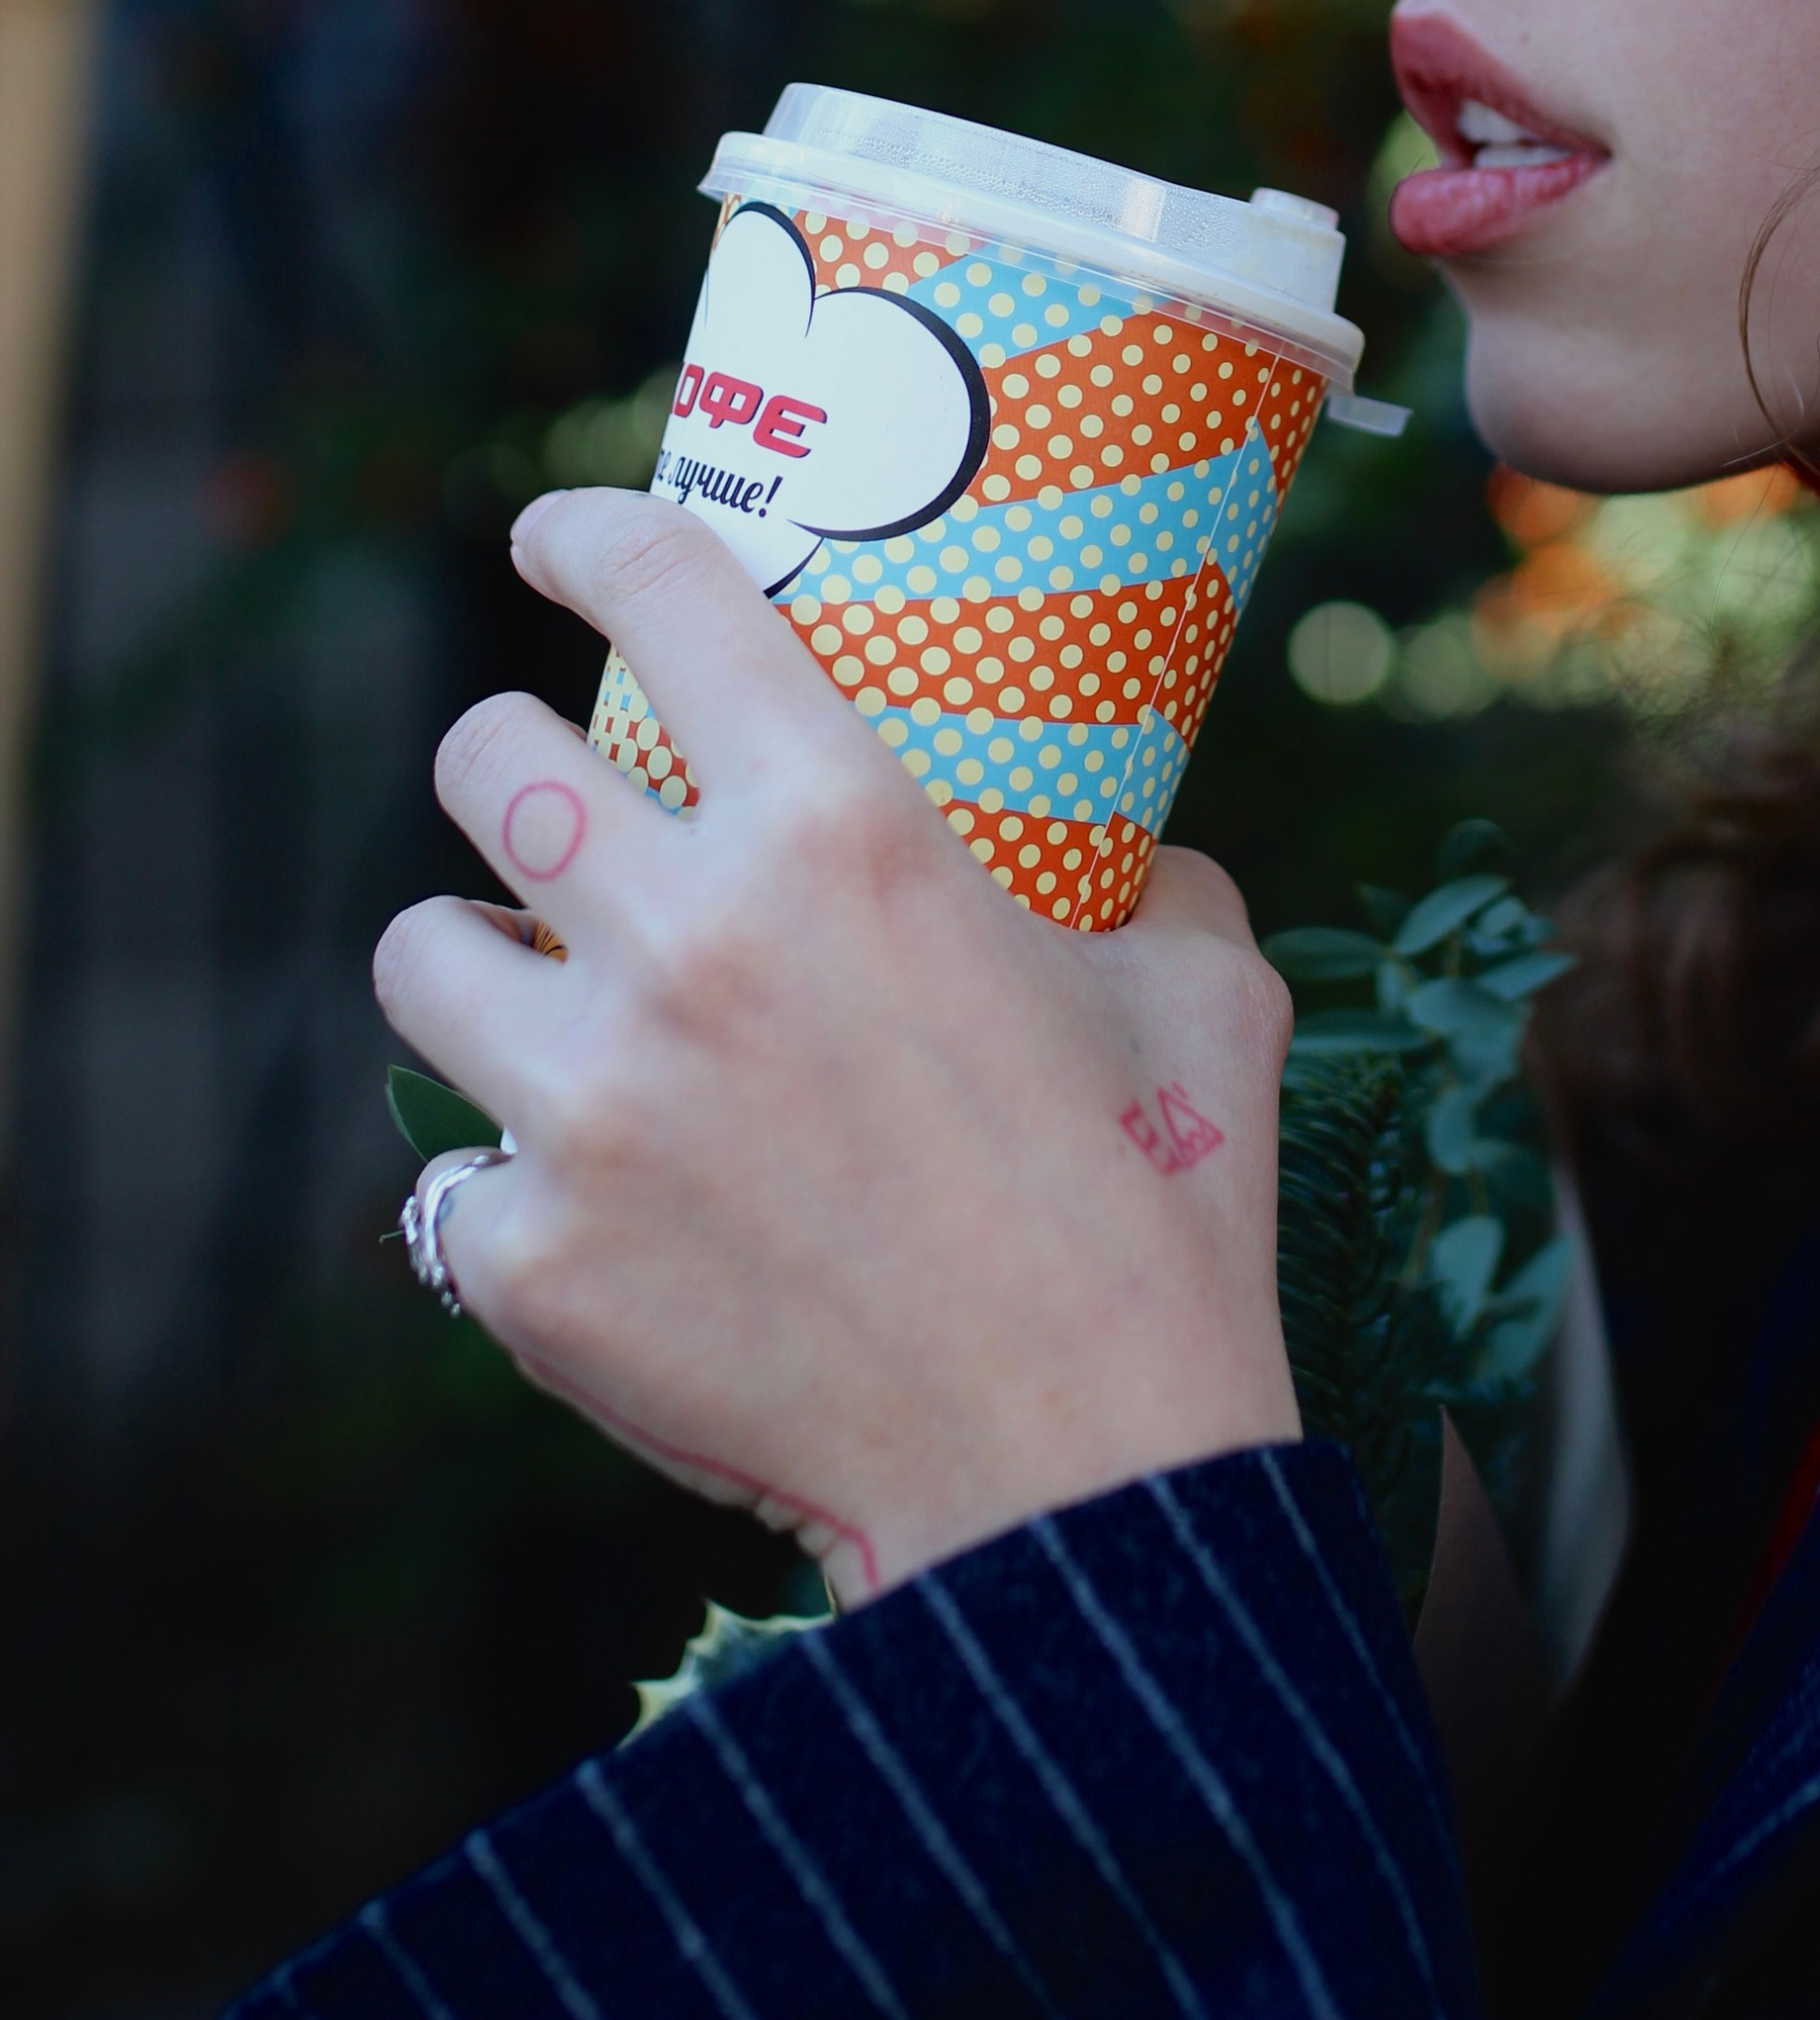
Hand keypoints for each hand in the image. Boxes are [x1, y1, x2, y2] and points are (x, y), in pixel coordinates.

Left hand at [376, 490, 1299, 1598]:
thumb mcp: (1199, 985)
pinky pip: (454, 1177)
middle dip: (507, 760)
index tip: (554, 534)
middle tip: (559, 802)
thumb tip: (1127, 855)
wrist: (1081, 1487)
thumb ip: (1146, 883)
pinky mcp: (533, 1264)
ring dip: (477, 958)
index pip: (659, 591)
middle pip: (483, 761)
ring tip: (540, 996)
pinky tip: (594, 1204)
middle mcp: (687, 939)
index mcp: (844, 832)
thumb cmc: (1161, 1212)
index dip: (582, 532)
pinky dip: (513, 1179)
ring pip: (420, 954)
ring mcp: (588, 1106)